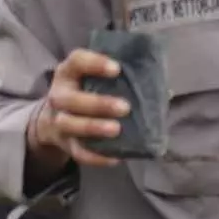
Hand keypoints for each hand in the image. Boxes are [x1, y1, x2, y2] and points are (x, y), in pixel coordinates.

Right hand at [25, 49, 128, 170]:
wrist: (54, 119)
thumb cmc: (86, 91)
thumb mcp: (92, 77)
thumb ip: (120, 77)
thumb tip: (165, 87)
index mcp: (68, 73)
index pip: (76, 61)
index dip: (94, 63)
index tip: (117, 69)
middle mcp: (59, 95)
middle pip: (70, 99)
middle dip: (97, 103)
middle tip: (125, 108)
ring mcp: (59, 121)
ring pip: (69, 124)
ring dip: (93, 127)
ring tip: (117, 130)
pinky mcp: (66, 144)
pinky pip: (77, 152)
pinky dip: (95, 157)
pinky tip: (115, 158)